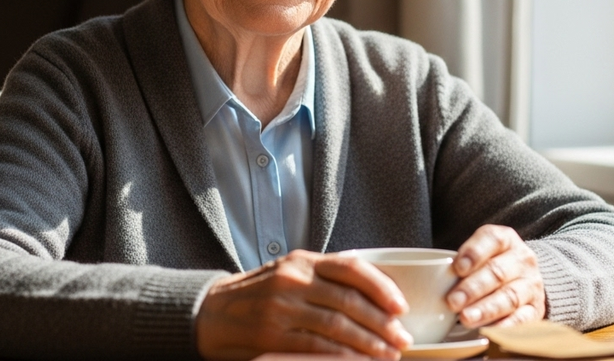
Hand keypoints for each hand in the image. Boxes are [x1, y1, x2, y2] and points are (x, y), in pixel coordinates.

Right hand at [196, 249, 413, 360]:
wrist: (211, 313)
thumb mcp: (289, 273)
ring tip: (387, 355)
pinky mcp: (272, 336)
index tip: (401, 307)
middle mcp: (293, 279)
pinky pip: (317, 347)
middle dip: (382, 324)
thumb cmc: (258, 294)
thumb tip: (374, 291)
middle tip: (402, 340)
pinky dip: (342, 356)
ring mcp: (281, 308)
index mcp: (302, 261)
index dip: (382, 288)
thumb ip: (324, 277)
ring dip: (368, 344)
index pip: (352, 267)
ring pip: (337, 326)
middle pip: (350, 300)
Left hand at [446, 225, 545, 327]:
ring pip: (509, 296)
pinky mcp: (536, 309)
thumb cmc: (489, 265)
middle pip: (497, 272)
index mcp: (505, 239)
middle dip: (473, 288)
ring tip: (465, 319)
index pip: (492, 239)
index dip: (474, 253)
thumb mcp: (478, 255)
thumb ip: (460, 264)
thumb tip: (430, 281)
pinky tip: (489, 330)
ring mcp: (531, 285)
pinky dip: (506, 325)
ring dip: (486, 309)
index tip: (457, 268)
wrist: (523, 279)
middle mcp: (522, 260)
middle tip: (452, 302)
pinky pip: (523, 318)